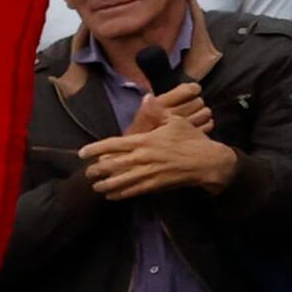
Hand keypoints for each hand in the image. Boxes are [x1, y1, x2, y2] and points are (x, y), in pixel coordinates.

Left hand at [79, 102, 232, 197]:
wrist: (207, 162)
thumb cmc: (192, 139)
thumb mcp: (176, 121)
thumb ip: (157, 111)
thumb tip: (147, 96)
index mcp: (145, 140)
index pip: (113, 144)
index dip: (95, 149)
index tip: (83, 152)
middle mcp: (143, 157)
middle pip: (111, 166)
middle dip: (96, 170)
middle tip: (87, 173)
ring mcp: (148, 173)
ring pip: (119, 181)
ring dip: (104, 185)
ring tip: (96, 187)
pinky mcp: (154, 185)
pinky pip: (132, 191)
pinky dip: (119, 194)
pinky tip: (111, 195)